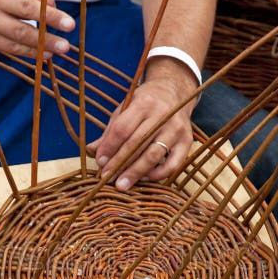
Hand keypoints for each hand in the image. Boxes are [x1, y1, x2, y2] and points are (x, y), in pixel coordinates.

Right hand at [0, 0, 75, 56]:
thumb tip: (48, 2)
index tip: (58, 9)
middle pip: (29, 9)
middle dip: (52, 18)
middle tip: (70, 25)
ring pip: (22, 33)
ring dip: (46, 42)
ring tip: (64, 47)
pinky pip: (12, 48)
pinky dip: (31, 53)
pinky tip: (45, 55)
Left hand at [87, 60, 196, 190]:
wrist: (175, 94)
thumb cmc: (145, 104)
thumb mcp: (125, 110)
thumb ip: (110, 131)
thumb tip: (90, 150)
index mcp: (143, 103)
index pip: (123, 128)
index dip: (110, 146)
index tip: (100, 161)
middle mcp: (162, 115)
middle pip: (137, 143)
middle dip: (119, 163)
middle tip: (107, 178)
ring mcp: (176, 129)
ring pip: (153, 155)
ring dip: (135, 172)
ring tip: (122, 184)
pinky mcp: (187, 142)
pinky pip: (173, 164)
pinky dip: (158, 174)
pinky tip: (144, 179)